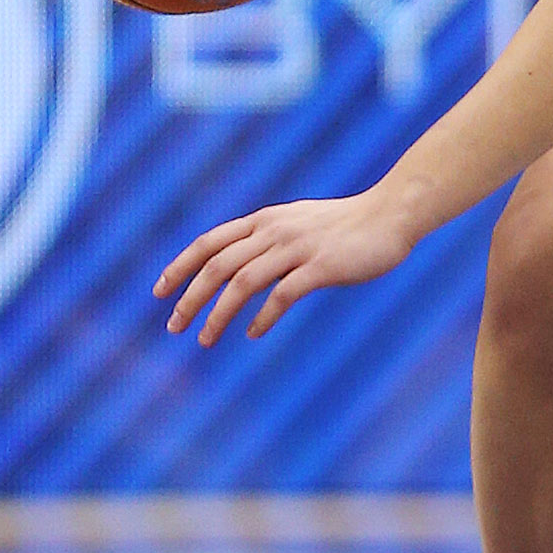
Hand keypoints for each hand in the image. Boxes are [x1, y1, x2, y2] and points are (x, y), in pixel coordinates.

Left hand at [157, 190, 419, 345]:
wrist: (393, 213)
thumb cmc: (349, 224)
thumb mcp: (300, 223)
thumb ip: (270, 238)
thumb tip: (243, 263)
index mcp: (265, 220)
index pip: (209, 243)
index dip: (179, 267)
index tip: (159, 292)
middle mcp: (274, 231)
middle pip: (218, 265)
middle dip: (190, 297)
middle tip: (174, 326)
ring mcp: (298, 248)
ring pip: (242, 282)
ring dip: (218, 314)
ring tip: (205, 339)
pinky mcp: (321, 267)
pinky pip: (282, 295)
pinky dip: (262, 317)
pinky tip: (252, 333)